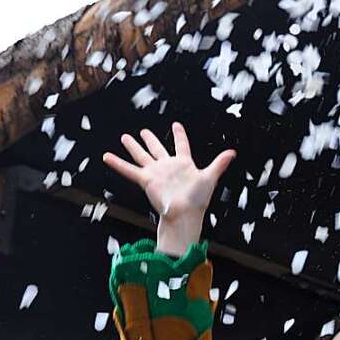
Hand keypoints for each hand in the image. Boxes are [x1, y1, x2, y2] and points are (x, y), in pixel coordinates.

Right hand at [102, 121, 236, 255]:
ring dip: (133, 147)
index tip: (176, 125)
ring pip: (142, 156)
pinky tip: (107, 156)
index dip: (179, 135)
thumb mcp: (209, 177)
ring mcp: (156, 173)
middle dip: (150, 140)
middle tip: (143, 131)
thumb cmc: (197, 199)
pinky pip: (129, 170)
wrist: (184, 214)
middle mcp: (168, 167)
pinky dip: (118, 164)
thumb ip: (219, 164)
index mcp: (183, 164)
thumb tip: (233, 152)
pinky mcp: (146, 180)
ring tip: (125, 137)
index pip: (181, 145)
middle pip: (157, 148)